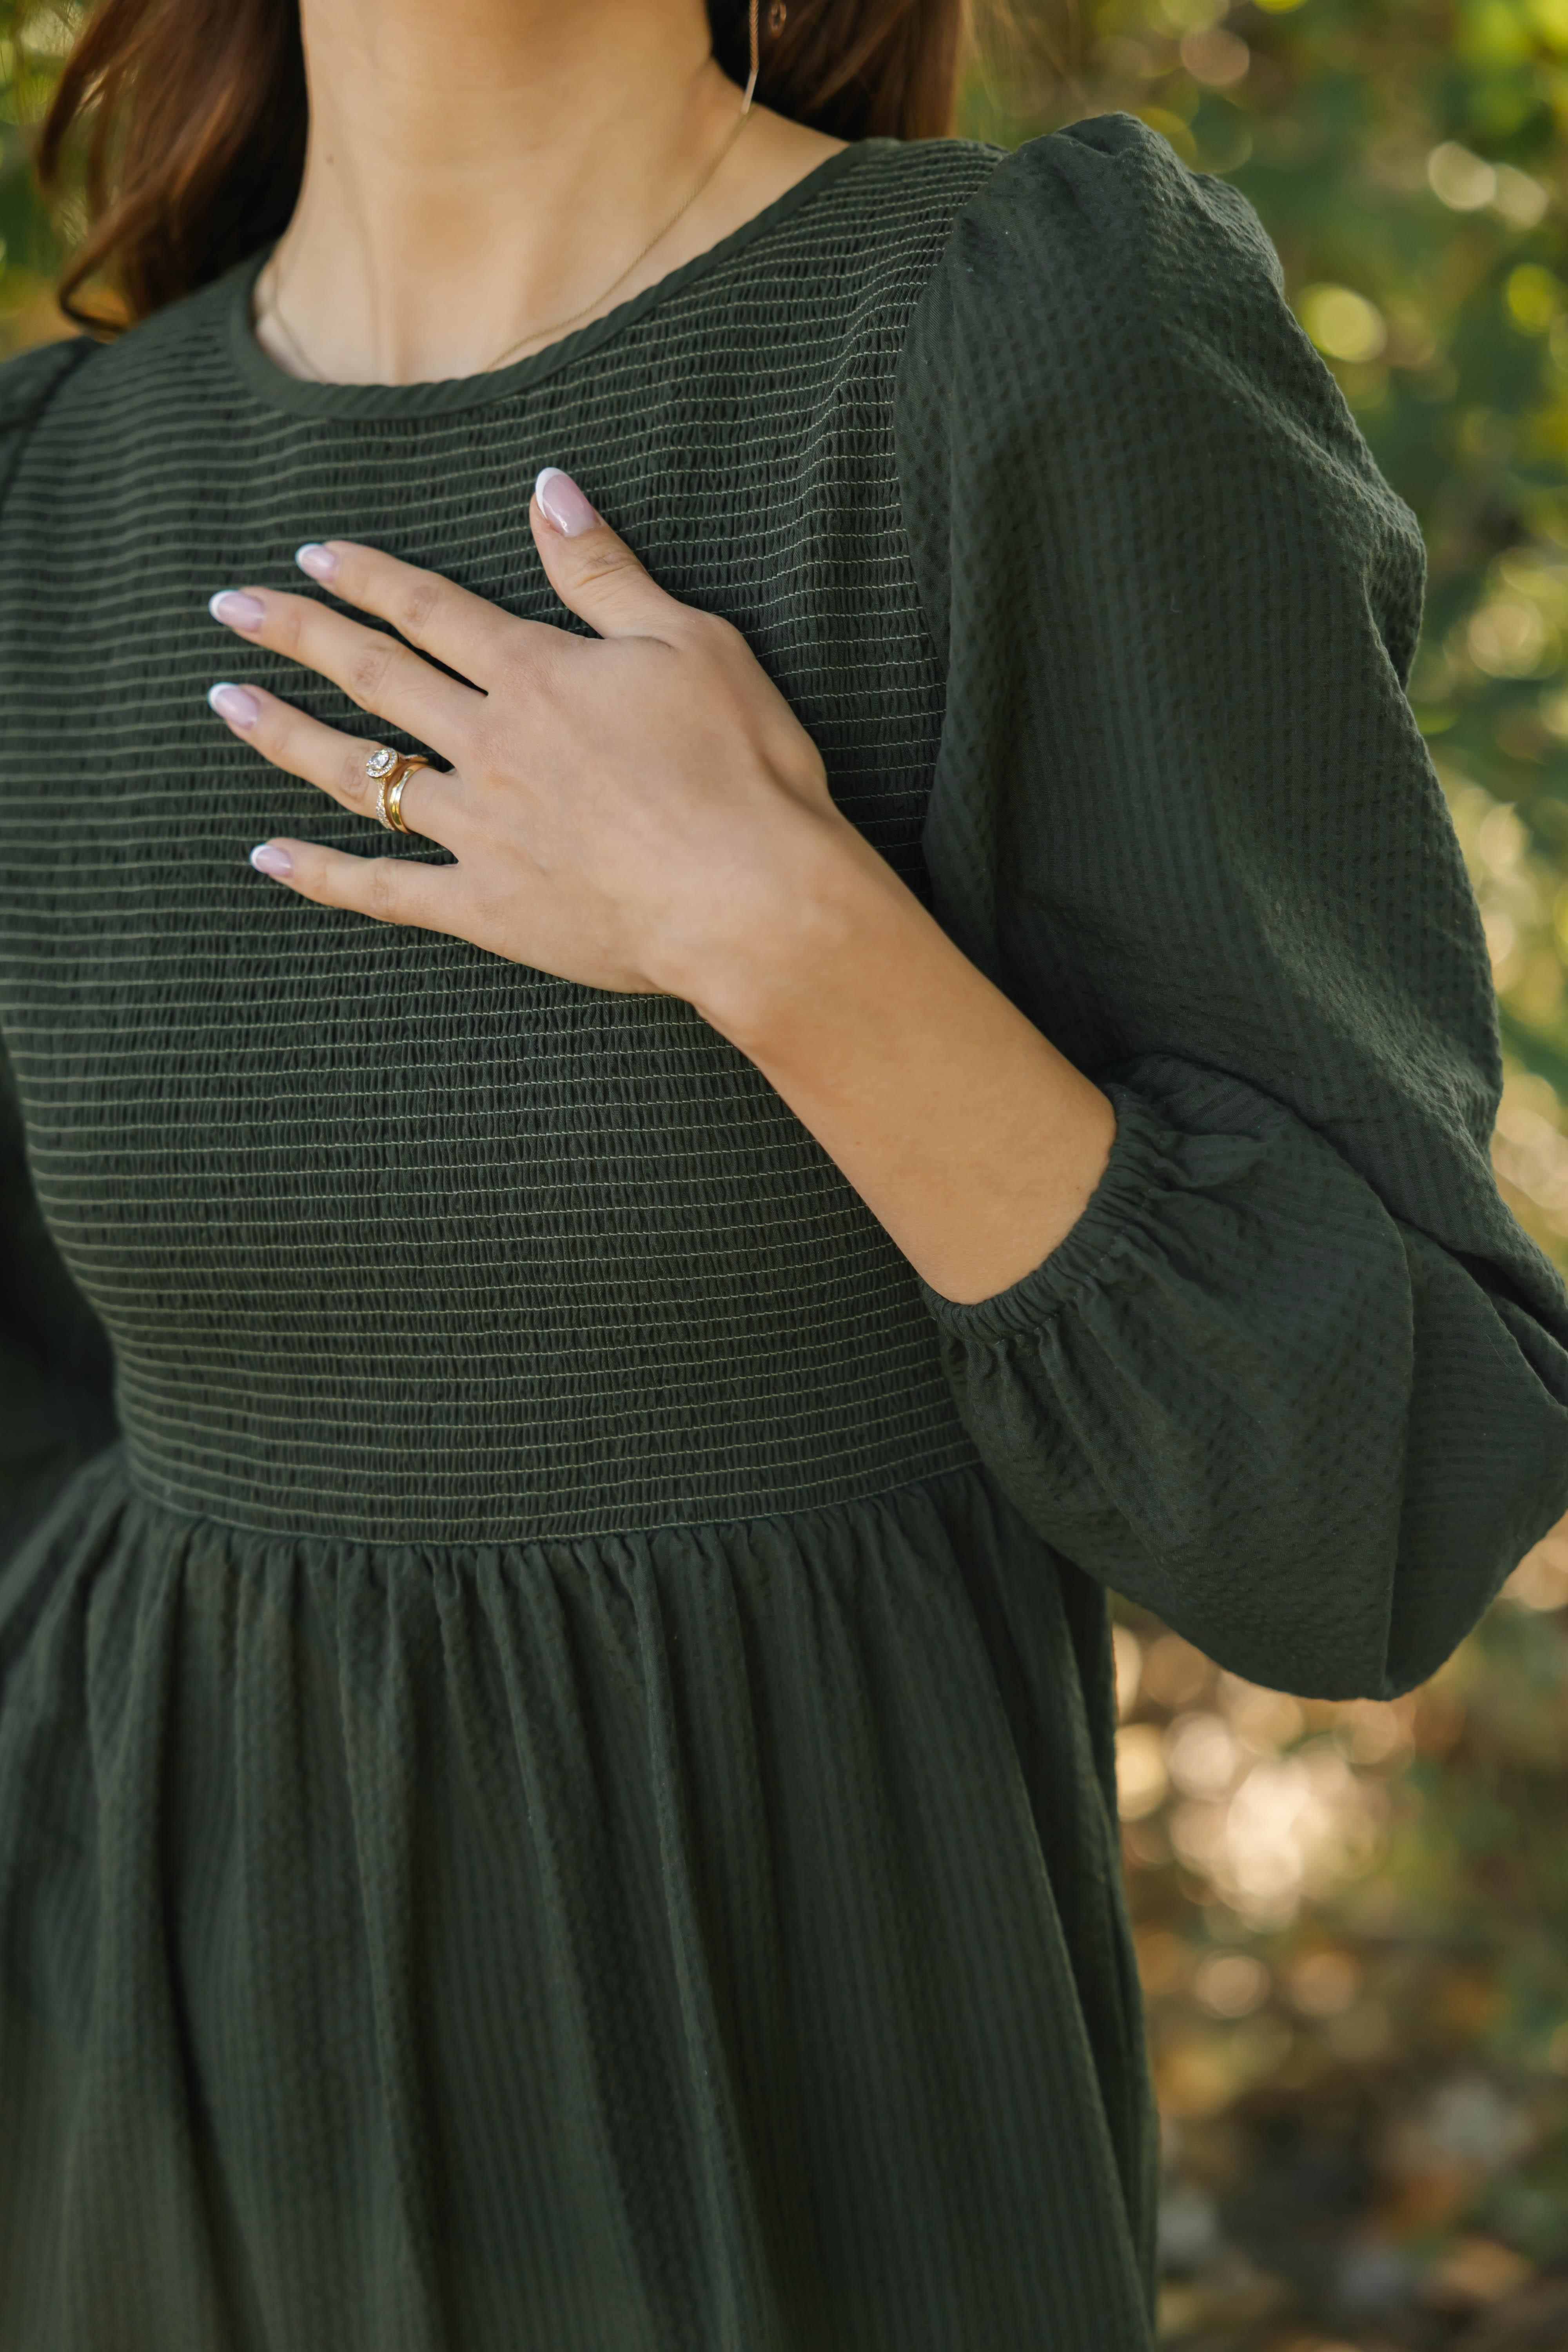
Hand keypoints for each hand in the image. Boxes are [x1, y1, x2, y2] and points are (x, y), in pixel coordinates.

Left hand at [206, 467, 855, 1008]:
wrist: (752, 898)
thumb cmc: (741, 767)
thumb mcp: (688, 642)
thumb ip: (603, 571)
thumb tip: (547, 489)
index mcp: (534, 675)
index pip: (428, 609)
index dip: (368, 577)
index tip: (312, 555)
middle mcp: (490, 745)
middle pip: (374, 678)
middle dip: (297, 635)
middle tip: (231, 608)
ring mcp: (480, 831)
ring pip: (360, 774)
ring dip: (288, 736)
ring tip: (229, 705)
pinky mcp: (489, 908)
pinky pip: (384, 890)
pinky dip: (321, 876)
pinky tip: (267, 856)